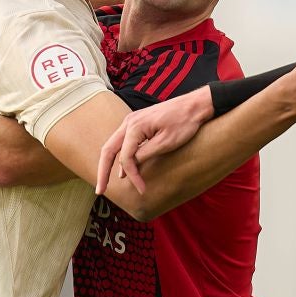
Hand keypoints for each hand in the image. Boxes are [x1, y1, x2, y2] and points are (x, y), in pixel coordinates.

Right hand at [95, 87, 212, 193]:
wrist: (194, 105)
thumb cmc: (184, 123)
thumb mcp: (166, 143)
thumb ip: (145, 154)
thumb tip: (131, 166)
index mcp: (135, 127)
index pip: (125, 157)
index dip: (132, 176)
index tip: (142, 189)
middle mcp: (129, 122)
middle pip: (108, 150)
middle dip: (103, 172)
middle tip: (100, 191)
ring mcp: (131, 121)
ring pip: (113, 146)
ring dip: (108, 165)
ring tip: (105, 183)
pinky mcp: (137, 124)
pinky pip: (123, 142)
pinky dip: (119, 157)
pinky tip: (121, 169)